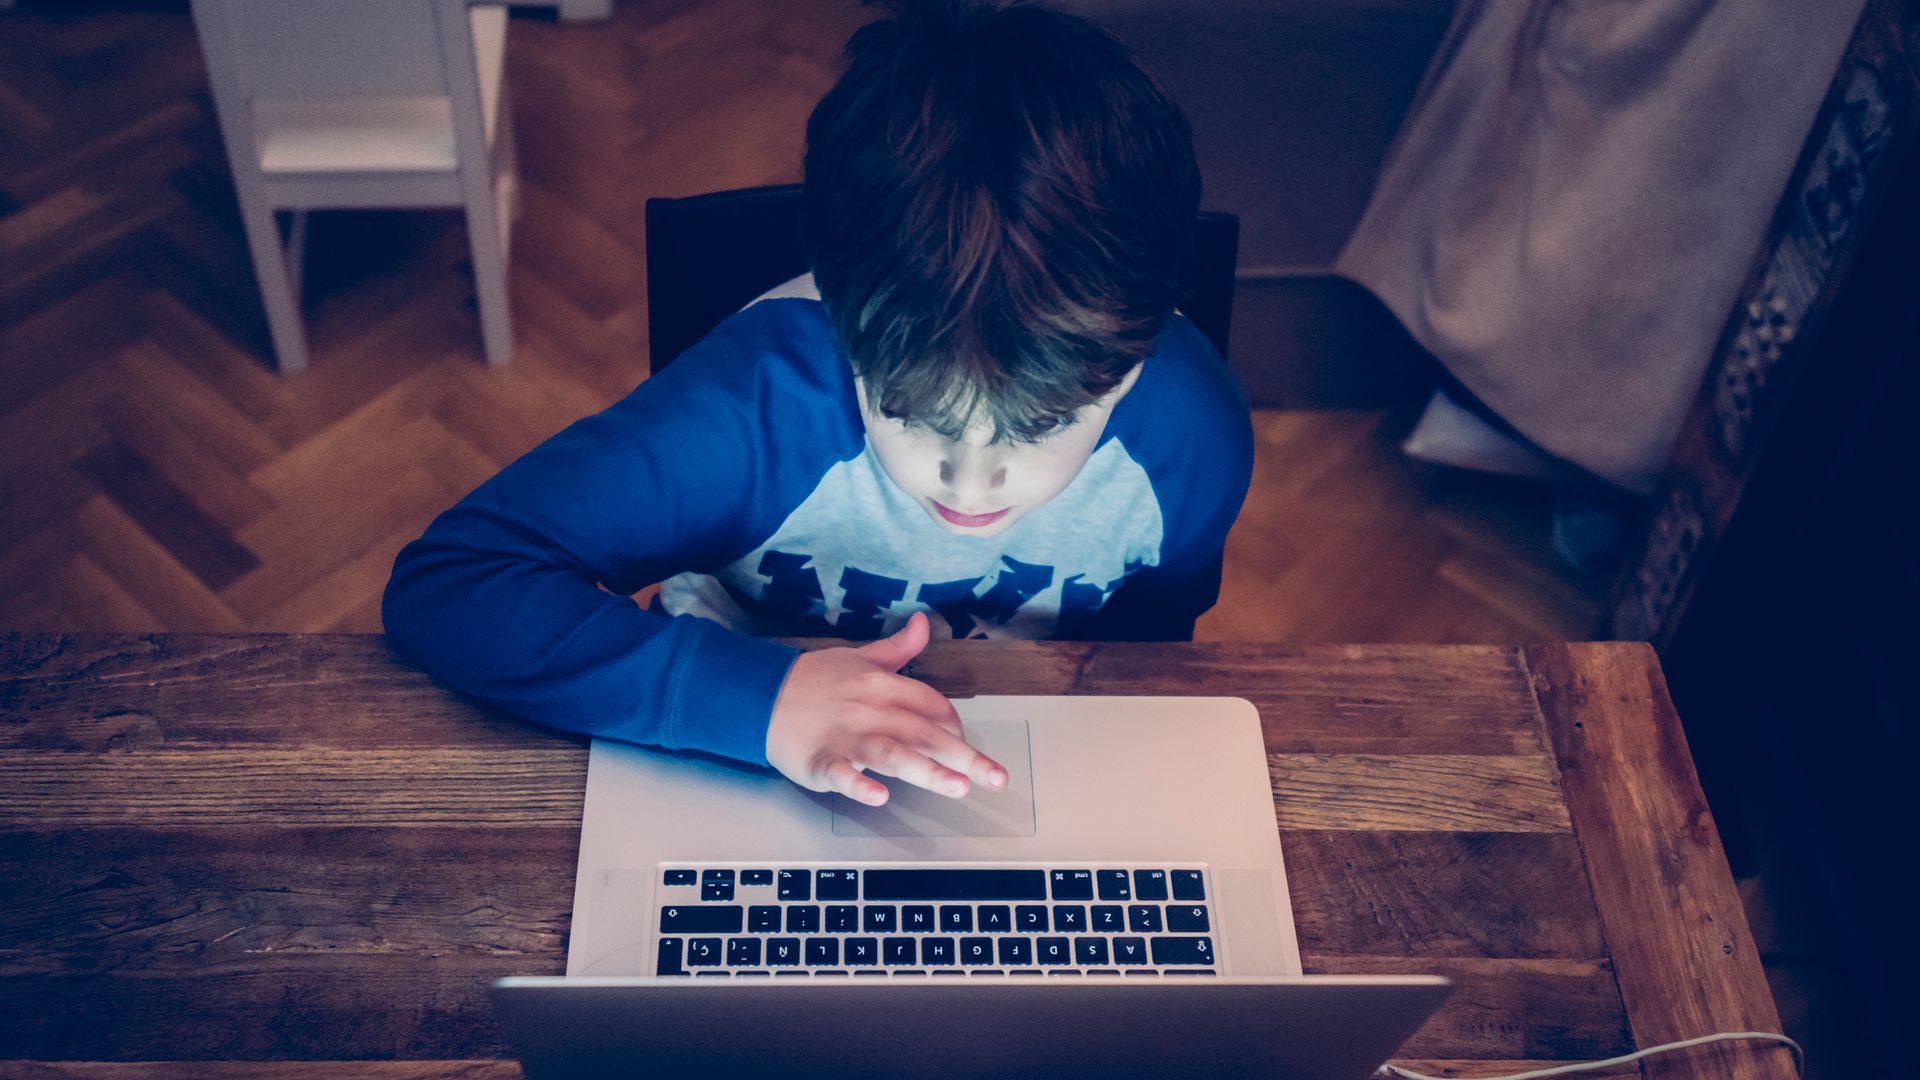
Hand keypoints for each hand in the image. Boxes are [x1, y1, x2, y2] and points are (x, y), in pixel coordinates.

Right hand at [765, 612, 1007, 805]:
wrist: (759, 694)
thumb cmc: (811, 680)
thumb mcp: (858, 656)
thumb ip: (898, 648)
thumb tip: (924, 624)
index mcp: (881, 684)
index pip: (931, 705)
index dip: (955, 726)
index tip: (966, 744)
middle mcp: (870, 709)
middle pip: (924, 733)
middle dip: (964, 756)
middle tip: (995, 777)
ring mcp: (846, 736)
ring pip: (893, 752)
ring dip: (926, 770)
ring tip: (958, 787)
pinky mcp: (820, 760)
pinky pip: (842, 772)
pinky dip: (859, 784)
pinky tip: (878, 796)